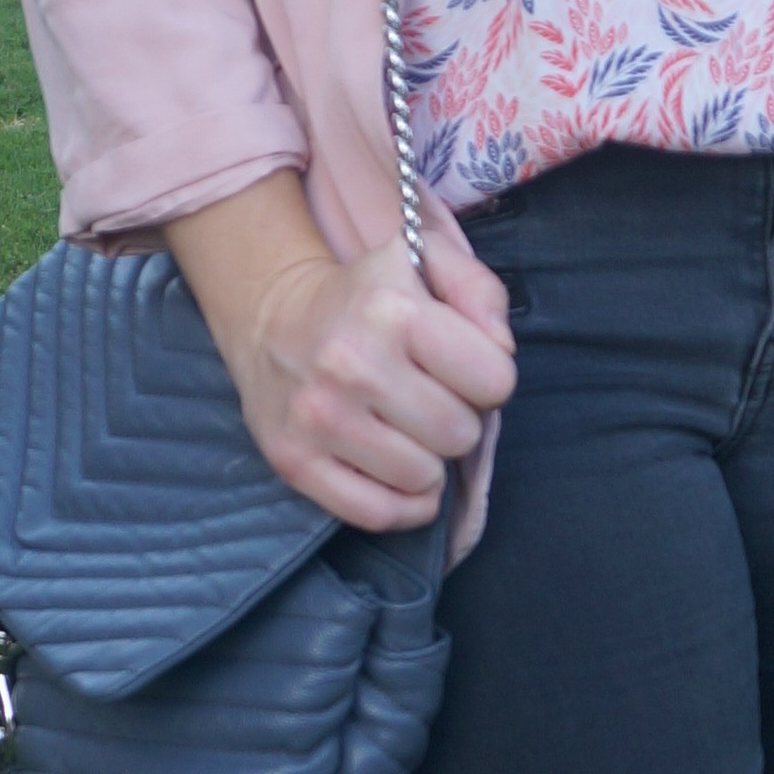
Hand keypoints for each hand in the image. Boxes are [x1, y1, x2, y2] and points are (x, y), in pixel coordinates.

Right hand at [166, 175, 514, 532]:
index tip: (458, 367)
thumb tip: (502, 349)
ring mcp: (319, 418)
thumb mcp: (427, 260)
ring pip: (424, 478)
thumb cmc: (366, 297)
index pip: (495, 382)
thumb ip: (480, 291)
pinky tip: (397, 473)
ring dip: (427, 460)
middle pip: (460, 435)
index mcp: (392, 310)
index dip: (487, 378)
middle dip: (456, 420)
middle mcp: (351, 365)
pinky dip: (402, 504)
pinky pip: (378, 513)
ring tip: (405, 428)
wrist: (271, 319)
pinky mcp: (294, 461)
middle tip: (427, 399)